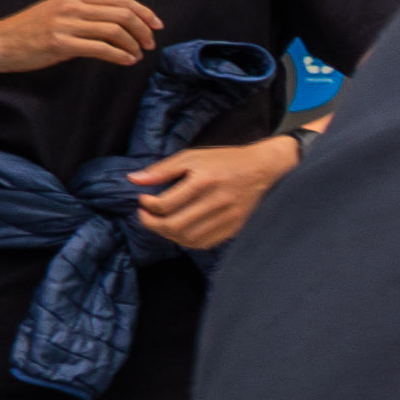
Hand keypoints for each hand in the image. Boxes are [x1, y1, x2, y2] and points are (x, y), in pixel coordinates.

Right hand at [0, 0, 154, 80]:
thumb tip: (119, 22)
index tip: (156, 25)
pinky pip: (101, 48)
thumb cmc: (29, 31)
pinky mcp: (60, 44)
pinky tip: (127, 61)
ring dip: (133, 44)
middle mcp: (71, 6)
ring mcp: (65, 24)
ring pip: (115, 30)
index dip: (143, 11)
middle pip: (122, 13)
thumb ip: (85, 12)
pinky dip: (120, 55)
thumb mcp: (58, 11)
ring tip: (138, 54)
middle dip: (143, 29)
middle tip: (150, 43)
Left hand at [129, 131, 299, 251]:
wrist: (265, 169)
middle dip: (151, 223)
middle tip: (145, 215)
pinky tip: (181, 230)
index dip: (146, 205)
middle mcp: (217, 201)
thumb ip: (162, 169)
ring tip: (161, 223)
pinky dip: (186, 240)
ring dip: (167, 234)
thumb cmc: (225, 161)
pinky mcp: (234, 228)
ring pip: (187, 238)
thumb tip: (133, 180)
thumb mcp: (192, 156)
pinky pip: (204, 243)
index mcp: (204, 181)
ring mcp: (227, 217)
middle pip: (173, 225)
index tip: (143, 199)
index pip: (165, 204)